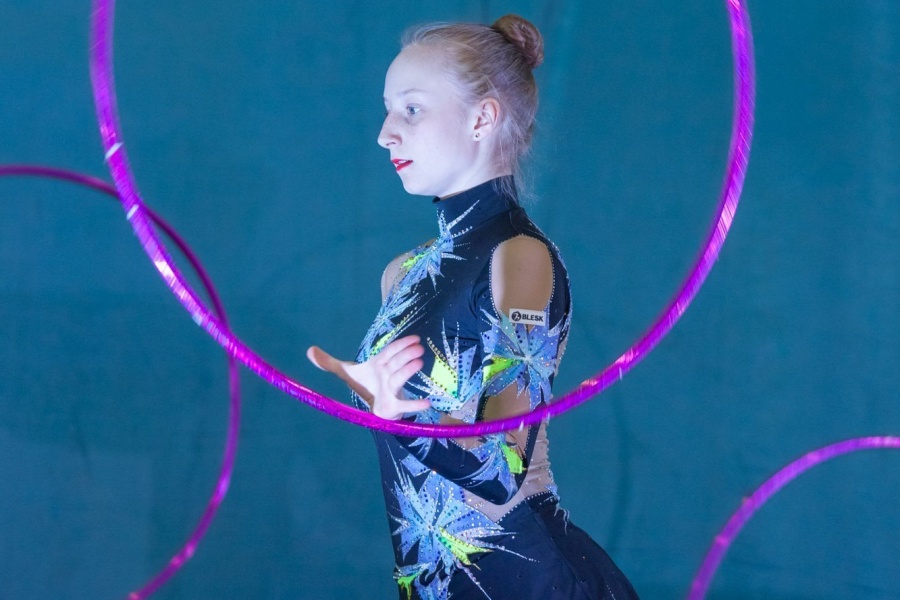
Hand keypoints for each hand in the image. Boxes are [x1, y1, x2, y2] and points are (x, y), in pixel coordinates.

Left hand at [306, 335, 430, 419]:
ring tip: (419, 363)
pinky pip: (405, 405)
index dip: (399, 344)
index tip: (414, 338)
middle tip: (419, 349)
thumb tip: (308, 350)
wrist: (373, 405)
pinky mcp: (393, 406)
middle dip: (406, 355)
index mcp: (377, 365)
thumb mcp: (346, 372)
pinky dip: (415, 405)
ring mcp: (391, 389)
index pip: (388, 352)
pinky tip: (427, 403)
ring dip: (409, 371)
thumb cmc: (365, 384)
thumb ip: (328, 362)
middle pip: (396, 363)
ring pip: (400, 379)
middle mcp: (386, 375)